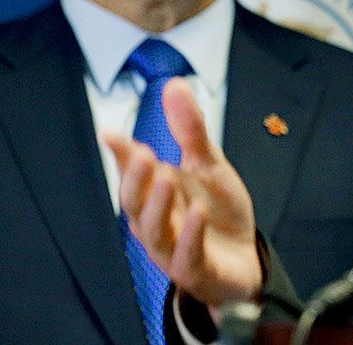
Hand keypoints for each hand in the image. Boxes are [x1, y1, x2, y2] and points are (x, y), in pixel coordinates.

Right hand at [104, 77, 262, 312]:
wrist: (243, 257)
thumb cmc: (216, 211)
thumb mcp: (208, 164)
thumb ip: (190, 129)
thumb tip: (173, 84)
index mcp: (154, 195)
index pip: (132, 173)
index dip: (121, 155)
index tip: (110, 134)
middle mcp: (155, 222)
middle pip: (134, 202)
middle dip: (135, 178)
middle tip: (141, 153)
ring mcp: (171, 249)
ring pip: (154, 230)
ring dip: (158, 205)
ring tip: (166, 178)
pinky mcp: (194, 269)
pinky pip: (187, 255)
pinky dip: (190, 235)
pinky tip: (198, 213)